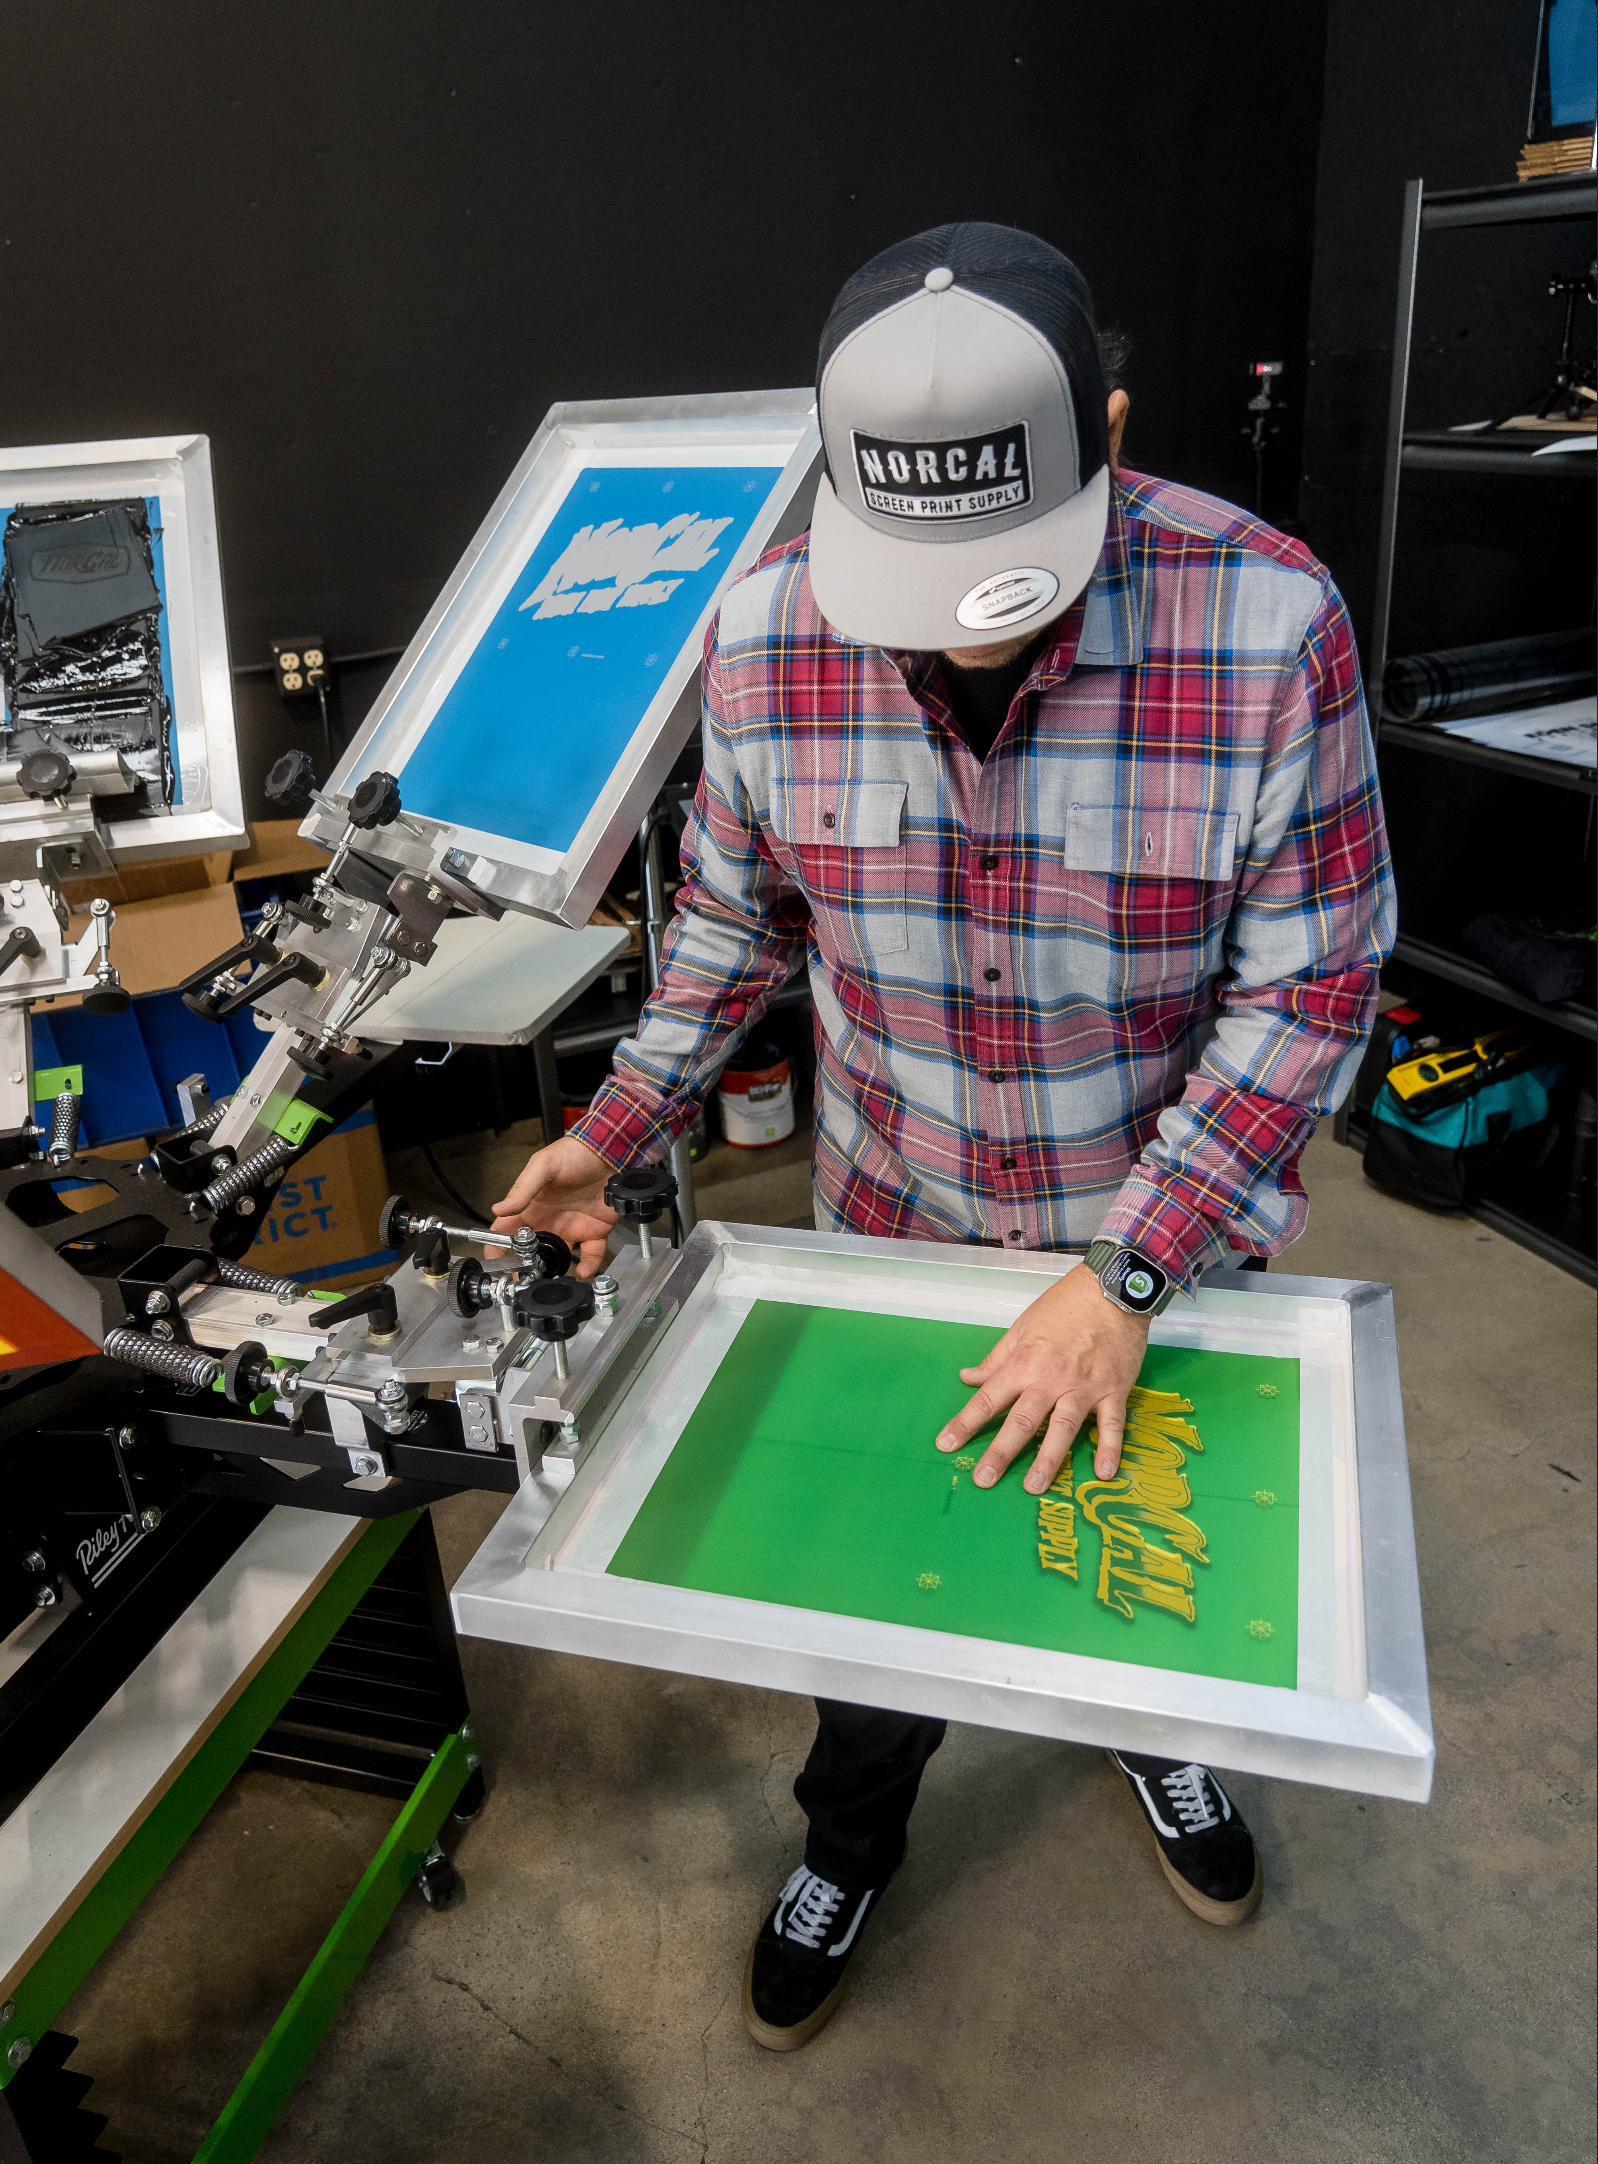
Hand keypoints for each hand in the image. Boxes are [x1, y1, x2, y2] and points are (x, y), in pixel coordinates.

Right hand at [490, 1136, 616, 1277]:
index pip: (507, 1231)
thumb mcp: (544, 1166)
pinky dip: (588, 1266)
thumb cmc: (573, 1154)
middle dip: (526, 1267)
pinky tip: (583, 1271)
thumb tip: (499, 1209)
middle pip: (532, 1251)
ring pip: (559, 1258)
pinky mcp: (594, 1232)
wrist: (609, 1152)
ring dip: (555, 1271)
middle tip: (525, 1280)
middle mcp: (549, 1222)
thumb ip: (523, 1189)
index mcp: (532, 1208)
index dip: (498, 1248)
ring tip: (551, 1280)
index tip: (496, 1264)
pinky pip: (590, 1255)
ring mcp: (571, 1229)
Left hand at [934, 1263, 1149, 1491]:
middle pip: (1022, 1421)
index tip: (946, 1444)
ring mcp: (1084, 1387)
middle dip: (1000, 1452)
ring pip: (1063, 1428)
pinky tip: (1103, 1474)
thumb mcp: (1022, 1327)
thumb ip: (996, 1358)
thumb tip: (968, 1378)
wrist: (1112, 1290)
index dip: (966, 1423)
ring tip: (1034, 1487)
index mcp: (1024, 1363)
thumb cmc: (1063, 1306)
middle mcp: (1051, 1380)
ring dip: (1048, 1459)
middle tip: (984, 1479)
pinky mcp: (1114, 1390)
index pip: (989, 1398)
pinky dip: (1108, 1448)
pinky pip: (1111, 1424)